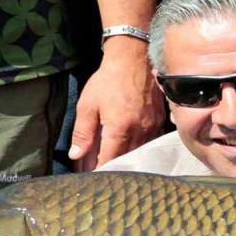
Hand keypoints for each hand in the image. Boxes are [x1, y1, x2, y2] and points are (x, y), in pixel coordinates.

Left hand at [68, 37, 163, 171]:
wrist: (135, 58)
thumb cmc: (108, 80)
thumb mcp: (88, 104)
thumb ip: (82, 132)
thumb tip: (76, 156)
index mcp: (119, 128)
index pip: (109, 161)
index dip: (98, 171)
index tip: (89, 177)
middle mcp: (139, 132)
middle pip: (124, 161)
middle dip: (110, 168)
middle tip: (96, 172)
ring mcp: (152, 128)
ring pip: (138, 154)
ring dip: (124, 160)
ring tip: (110, 163)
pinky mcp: (159, 122)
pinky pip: (148, 144)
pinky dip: (136, 149)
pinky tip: (127, 149)